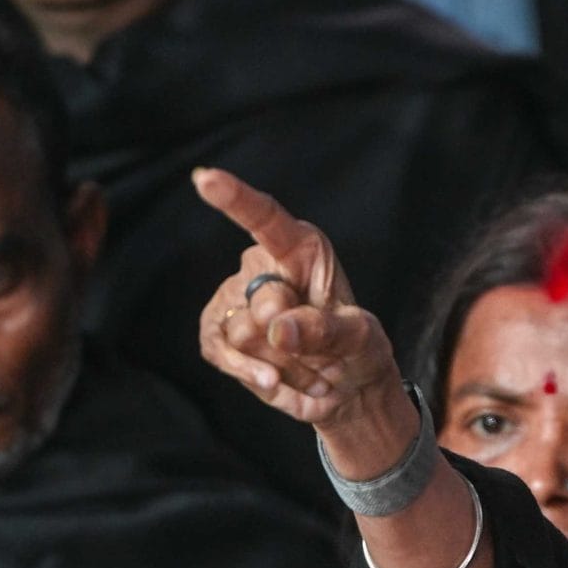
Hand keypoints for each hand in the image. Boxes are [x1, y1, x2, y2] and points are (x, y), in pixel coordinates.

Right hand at [193, 167, 404, 450]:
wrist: (344, 389)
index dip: (236, 199)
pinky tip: (276, 380)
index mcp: (302, 248)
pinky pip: (220, 351)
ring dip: (283, 363)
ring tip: (311, 367)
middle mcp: (262, 265)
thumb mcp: (361, 339)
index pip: (266, 219)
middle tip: (323, 351)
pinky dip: (251, 373)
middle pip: (262, 301)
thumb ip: (326, 329)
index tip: (206, 178)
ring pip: (242, 333)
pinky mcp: (219, 330)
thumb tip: (278, 327)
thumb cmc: (357, 349)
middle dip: (294, 336)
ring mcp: (235, 298)